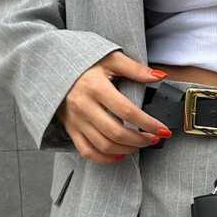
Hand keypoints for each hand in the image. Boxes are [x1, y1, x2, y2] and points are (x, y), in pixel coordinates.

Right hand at [55, 51, 172, 163]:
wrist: (53, 67)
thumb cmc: (86, 63)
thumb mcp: (111, 58)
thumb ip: (135, 68)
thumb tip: (159, 77)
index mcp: (95, 87)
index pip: (127, 112)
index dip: (148, 124)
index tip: (163, 130)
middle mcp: (83, 106)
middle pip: (116, 133)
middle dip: (140, 140)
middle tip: (154, 139)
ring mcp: (75, 120)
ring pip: (103, 145)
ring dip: (127, 149)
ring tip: (140, 145)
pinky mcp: (70, 128)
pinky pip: (87, 151)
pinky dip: (105, 158)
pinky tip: (120, 154)